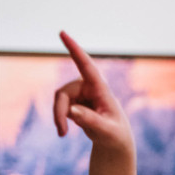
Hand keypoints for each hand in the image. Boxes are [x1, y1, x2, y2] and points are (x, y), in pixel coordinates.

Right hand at [53, 31, 133, 151]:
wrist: (113, 141)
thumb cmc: (116, 135)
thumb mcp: (107, 131)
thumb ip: (91, 121)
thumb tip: (72, 111)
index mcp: (102, 89)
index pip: (87, 66)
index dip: (75, 49)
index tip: (62, 33)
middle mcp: (89, 87)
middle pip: (64, 92)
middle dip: (59, 111)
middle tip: (61, 132)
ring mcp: (81, 93)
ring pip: (59, 99)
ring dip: (58, 116)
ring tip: (63, 134)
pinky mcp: (74, 100)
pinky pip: (60, 106)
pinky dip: (59, 119)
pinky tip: (65, 132)